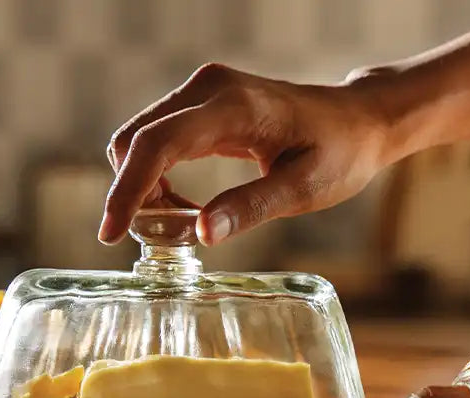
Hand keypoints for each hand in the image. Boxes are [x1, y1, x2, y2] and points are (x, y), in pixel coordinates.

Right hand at [99, 63, 390, 245]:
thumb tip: (199, 234)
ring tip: (179, 222)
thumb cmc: (340, 152)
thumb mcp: (305, 188)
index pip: (158, 144)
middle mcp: (208, 88)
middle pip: (136, 139)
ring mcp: (202, 91)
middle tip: (162, 237)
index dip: (128, 190)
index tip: (111, 234)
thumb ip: (252, 207)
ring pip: (140, 139)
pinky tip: (183, 202)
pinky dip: (155, 174)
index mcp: (234, 106)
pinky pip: (157, 138)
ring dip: (142, 185)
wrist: (358, 120)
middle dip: (132, 192)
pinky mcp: (201, 103)